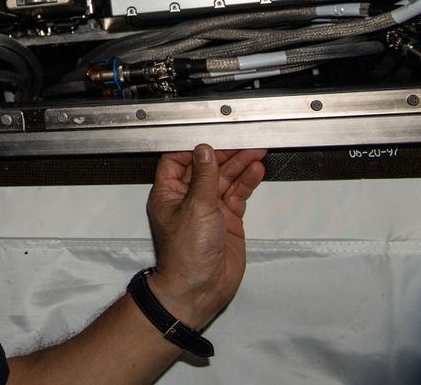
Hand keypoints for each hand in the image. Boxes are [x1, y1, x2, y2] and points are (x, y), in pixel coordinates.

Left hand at [145, 144, 266, 329]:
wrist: (200, 288)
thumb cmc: (186, 254)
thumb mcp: (195, 208)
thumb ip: (203, 178)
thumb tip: (204, 152)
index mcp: (167, 193)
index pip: (177, 161)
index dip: (195, 149)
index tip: (213, 137)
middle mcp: (187, 199)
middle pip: (206, 168)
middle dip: (225, 154)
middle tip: (244, 142)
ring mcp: (208, 210)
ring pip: (224, 180)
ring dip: (239, 166)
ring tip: (257, 151)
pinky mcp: (226, 221)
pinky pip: (236, 196)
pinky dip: (246, 183)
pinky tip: (255, 170)